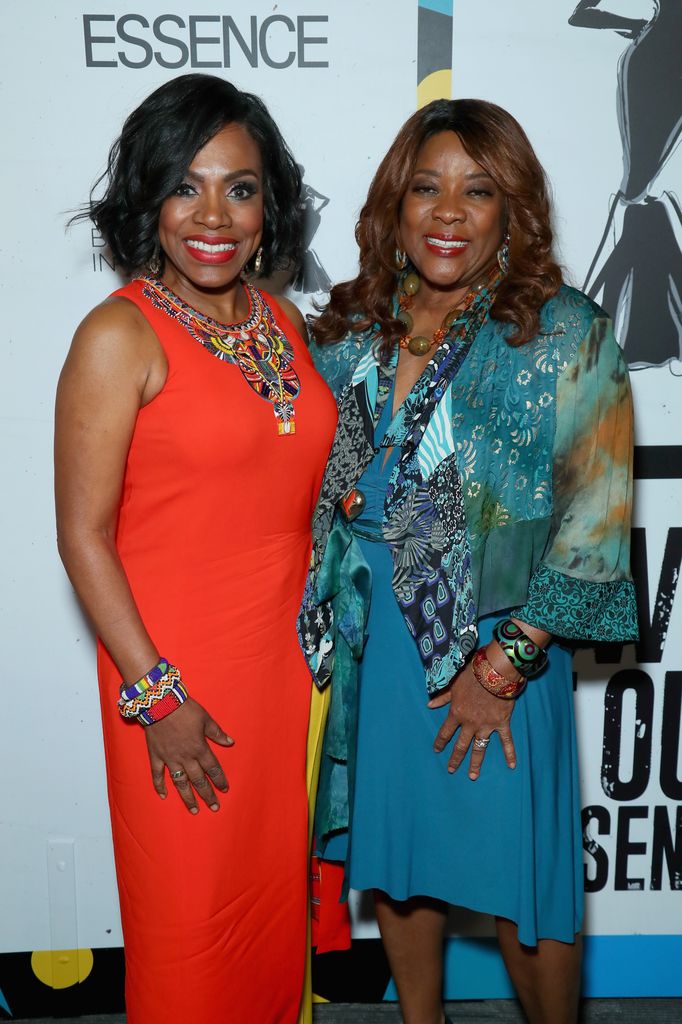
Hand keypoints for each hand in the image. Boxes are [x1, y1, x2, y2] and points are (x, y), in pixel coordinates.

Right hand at [145, 698, 233, 813]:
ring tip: (194, 810)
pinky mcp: (156, 756)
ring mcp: (170, 759)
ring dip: (188, 797)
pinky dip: (159, 786)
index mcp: (200, 749)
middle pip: (199, 780)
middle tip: (214, 807)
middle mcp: (186, 758)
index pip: (213, 768)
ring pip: (180, 783)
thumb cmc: (185, 710)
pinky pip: (157, 775)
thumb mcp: (205, 718)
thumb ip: (217, 733)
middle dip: (208, 795)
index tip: (225, 789)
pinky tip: (164, 796)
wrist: (161, 704)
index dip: (219, 780)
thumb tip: (230, 742)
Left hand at [429, 662, 515, 779]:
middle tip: (451, 770)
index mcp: (457, 713)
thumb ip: (442, 697)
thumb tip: (429, 705)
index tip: (437, 750)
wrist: (494, 672)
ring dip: (475, 763)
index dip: (440, 742)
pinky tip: (511, 765)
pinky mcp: (501, 723)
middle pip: (461, 745)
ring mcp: (486, 726)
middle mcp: (470, 723)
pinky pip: (506, 741)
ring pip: (479, 748)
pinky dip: (510, 753)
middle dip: (455, 758)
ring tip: (472, 776)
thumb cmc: (472, 675)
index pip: (445, 732)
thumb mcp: (453, 684)